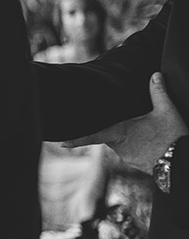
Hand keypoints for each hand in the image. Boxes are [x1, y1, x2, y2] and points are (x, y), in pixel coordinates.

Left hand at [62, 72, 188, 172]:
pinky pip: (130, 151)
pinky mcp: (136, 163)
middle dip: (109, 127)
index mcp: (121, 133)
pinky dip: (136, 144)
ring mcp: (127, 157)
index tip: (62, 143)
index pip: (93, 135)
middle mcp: (120, 147)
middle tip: (120, 121)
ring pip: (120, 142)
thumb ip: (158, 93)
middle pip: (108, 134)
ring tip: (145, 131)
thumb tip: (155, 75)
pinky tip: (148, 140)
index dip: (77, 139)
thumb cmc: (173, 137)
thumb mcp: (166, 112)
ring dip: (127, 136)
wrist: (184, 163)